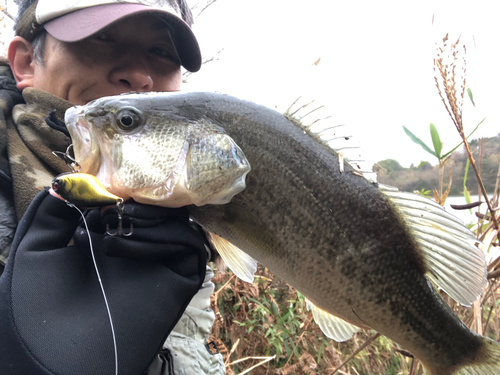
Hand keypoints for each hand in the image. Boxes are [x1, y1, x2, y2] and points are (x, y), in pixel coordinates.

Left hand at [0, 190, 206, 374]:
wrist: (52, 355)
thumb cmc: (38, 306)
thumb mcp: (35, 249)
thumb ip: (51, 211)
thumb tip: (72, 180)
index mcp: (109, 240)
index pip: (133, 204)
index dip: (125, 189)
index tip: (108, 183)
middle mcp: (139, 250)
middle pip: (161, 210)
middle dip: (142, 200)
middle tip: (118, 202)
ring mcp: (160, 266)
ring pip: (179, 225)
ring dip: (153, 216)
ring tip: (122, 219)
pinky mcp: (179, 282)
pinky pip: (189, 249)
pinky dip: (169, 237)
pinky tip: (134, 241)